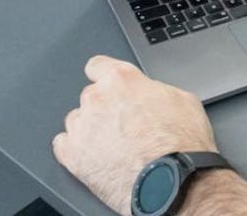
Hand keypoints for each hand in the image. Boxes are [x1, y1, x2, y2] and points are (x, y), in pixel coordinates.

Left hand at [53, 56, 217, 215]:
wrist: (172, 180)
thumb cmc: (181, 143)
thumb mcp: (183, 100)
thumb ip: (156, 90)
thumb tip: (151, 94)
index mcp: (122, 80)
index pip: (97, 65)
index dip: (104, 76)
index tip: (106, 85)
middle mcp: (97, 99)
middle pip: (90, 96)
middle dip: (105, 107)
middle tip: (124, 124)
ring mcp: (82, 128)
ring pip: (76, 121)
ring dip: (90, 129)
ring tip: (113, 145)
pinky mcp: (73, 156)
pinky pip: (63, 145)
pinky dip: (76, 150)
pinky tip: (94, 155)